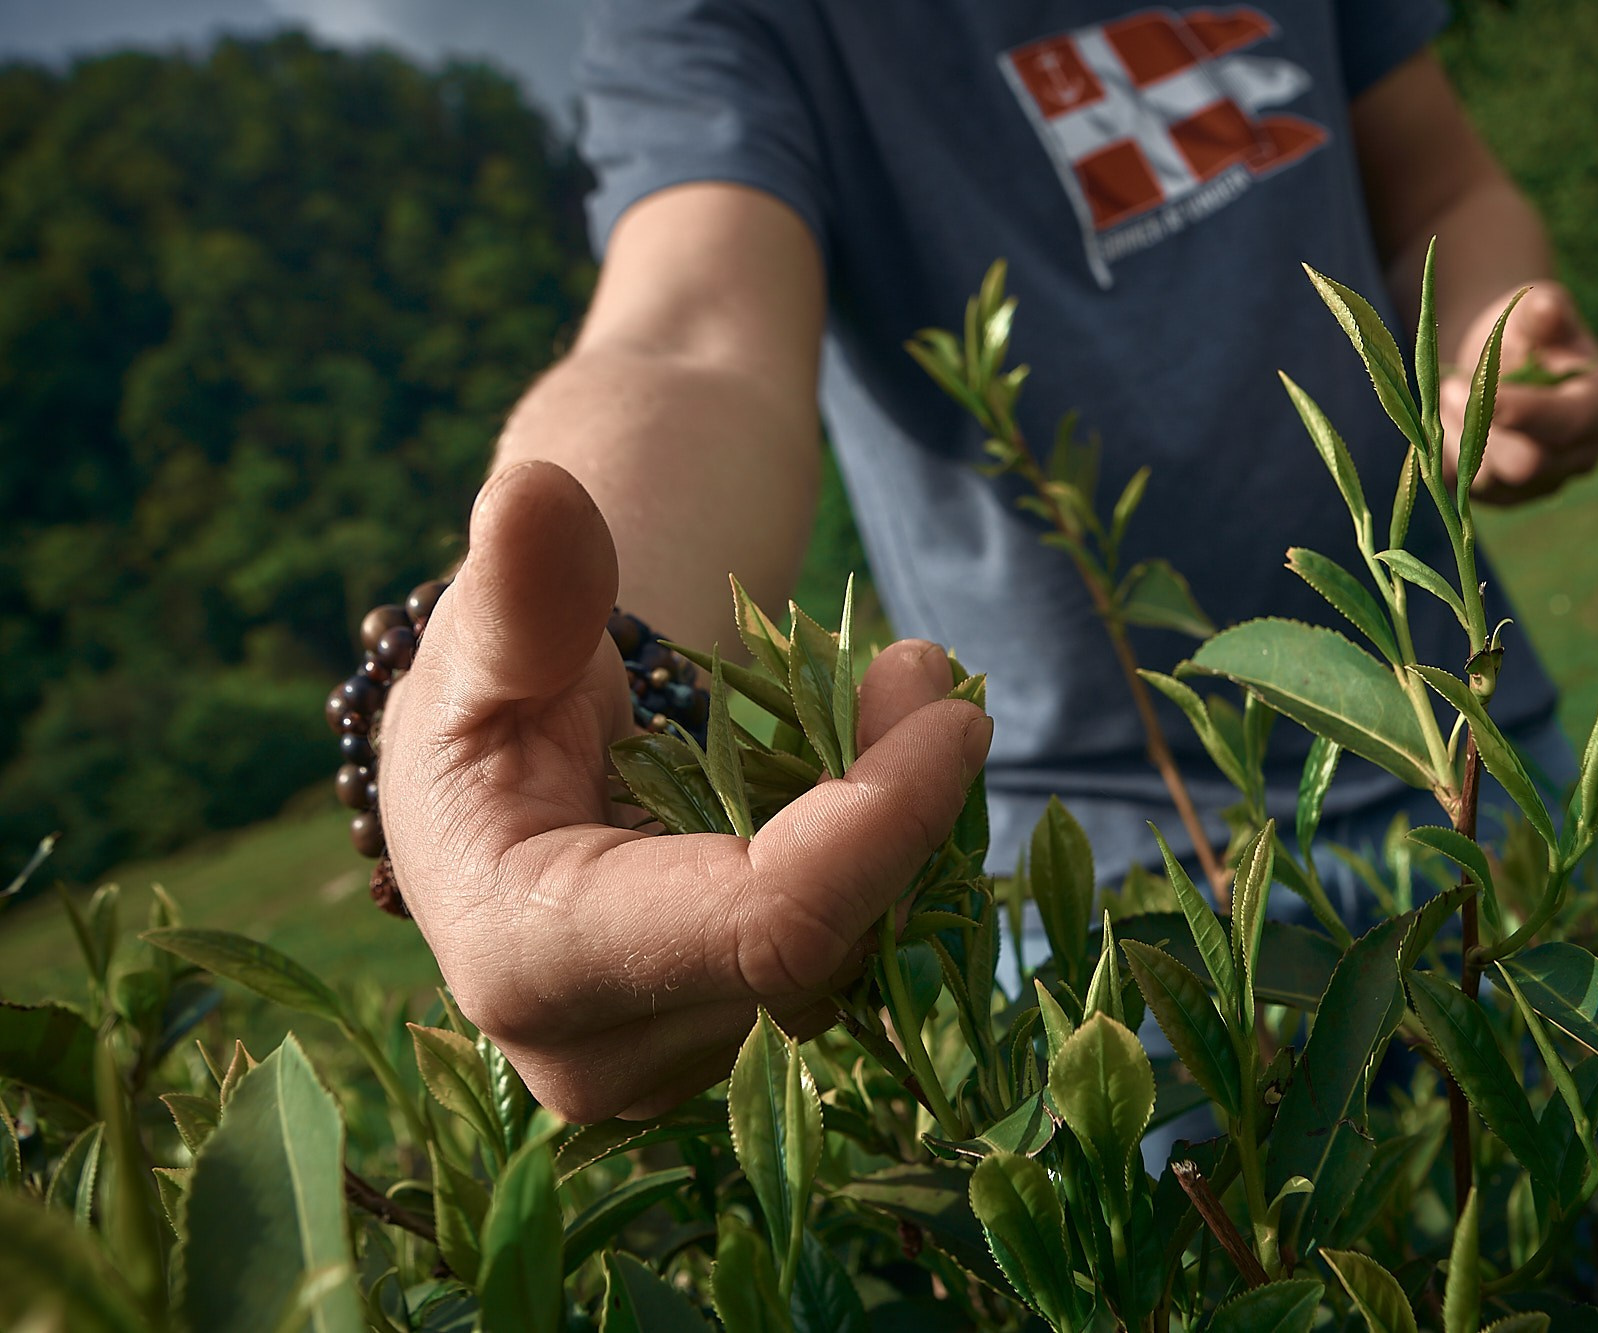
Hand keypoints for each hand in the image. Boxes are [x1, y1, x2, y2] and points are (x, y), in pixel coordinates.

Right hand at [376, 460, 990, 1120]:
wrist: (499, 787)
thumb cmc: (487, 700)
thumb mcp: (489, 634)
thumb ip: (520, 584)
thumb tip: (532, 492)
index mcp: (530, 961)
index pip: (764, 927)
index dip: (881, 823)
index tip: (956, 707)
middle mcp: (604, 1057)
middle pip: (825, 955)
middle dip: (901, 809)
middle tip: (919, 668)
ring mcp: (675, 1071)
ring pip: (855, 968)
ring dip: (902, 834)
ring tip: (894, 697)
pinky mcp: (730, 1052)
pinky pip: (850, 969)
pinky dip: (883, 869)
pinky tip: (873, 779)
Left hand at [1440, 283, 1597, 504]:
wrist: (1504, 363)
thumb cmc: (1528, 332)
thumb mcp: (1537, 310)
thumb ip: (1543, 311)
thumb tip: (1545, 307)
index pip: (1566, 423)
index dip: (1522, 410)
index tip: (1480, 390)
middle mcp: (1580, 456)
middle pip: (1526, 465)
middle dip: (1479, 425)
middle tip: (1451, 388)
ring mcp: (1543, 484)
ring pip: (1488, 480)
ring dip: (1456, 436)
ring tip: (1448, 395)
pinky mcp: (1504, 497)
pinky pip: (1464, 490)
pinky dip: (1446, 454)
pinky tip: (1445, 420)